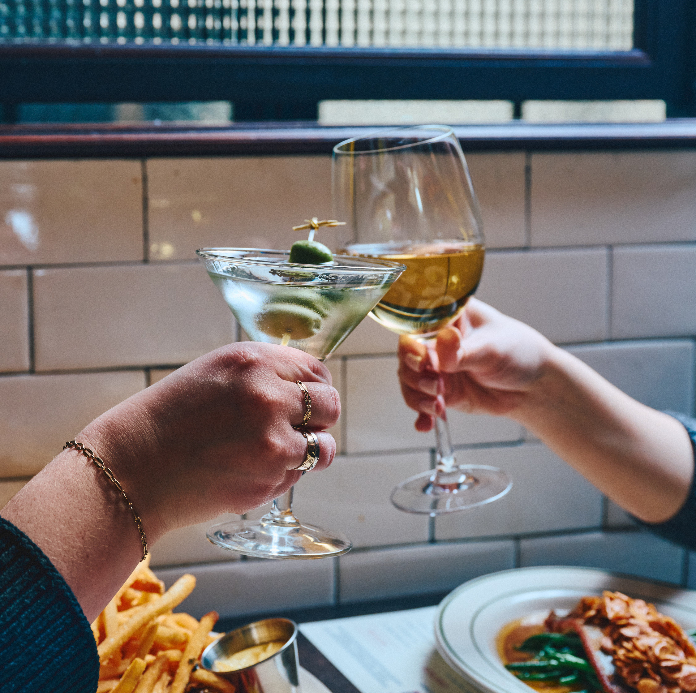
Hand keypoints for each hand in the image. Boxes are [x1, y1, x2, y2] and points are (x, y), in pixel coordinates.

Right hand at [80, 342, 339, 539]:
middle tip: (299, 424)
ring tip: (276, 450)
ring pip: (324, 447)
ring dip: (310, 450)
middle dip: (320, 416)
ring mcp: (273, 443)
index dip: (316, 386)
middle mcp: (269, 398)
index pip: (318, 371)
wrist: (133, 468)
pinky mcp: (269, 481)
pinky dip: (284, 473)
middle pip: (331, 406)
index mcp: (254, 362)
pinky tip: (249, 468)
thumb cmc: (172, 417)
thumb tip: (312, 385)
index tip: (308, 397)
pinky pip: (298, 475)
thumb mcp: (217, 372)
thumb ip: (266, 372)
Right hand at [397, 298, 553, 431]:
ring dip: (417, 397)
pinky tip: (426, 424)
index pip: (416, 326)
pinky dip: (421, 415)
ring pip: (410, 381)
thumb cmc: (518, 353)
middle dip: (415, 376)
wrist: (533, 387)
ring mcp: (438, 367)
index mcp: (448, 318)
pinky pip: (421, 403)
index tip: (422, 360)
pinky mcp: (442, 391)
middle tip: (435, 386)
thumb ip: (463, 351)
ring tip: (437, 406)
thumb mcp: (492, 349)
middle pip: (407, 356)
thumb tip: (443, 341)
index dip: (412, 345)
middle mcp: (437, 341)